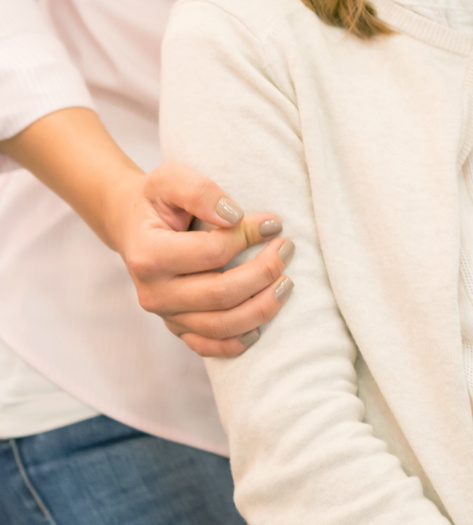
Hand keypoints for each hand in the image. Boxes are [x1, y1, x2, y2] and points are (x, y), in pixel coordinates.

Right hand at [105, 162, 294, 359]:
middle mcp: (153, 292)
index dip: (248, 237)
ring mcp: (164, 315)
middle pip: (220, 294)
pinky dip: (236, 342)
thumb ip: (200, 191)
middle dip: (263, 273)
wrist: (132, 224)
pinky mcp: (176, 327)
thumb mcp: (170, 178)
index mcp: (149, 255)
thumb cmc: (156, 198)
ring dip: (261, 308)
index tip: (273, 222)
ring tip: (287, 283)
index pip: (211, 252)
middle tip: (288, 248)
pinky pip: (208, 346)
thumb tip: (234, 215)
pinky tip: (260, 326)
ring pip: (219, 326)